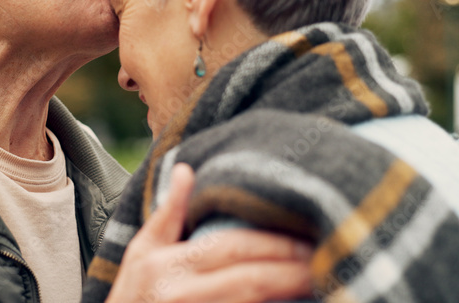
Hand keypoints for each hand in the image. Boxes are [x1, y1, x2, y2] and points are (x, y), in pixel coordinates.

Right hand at [106, 163, 313, 302]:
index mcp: (164, 265)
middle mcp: (179, 294)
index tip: (306, 238)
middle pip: (250, 278)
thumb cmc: (130, 300)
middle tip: (328, 256)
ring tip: (321, 280)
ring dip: (290, 292)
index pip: (230, 248)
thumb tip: (188, 170)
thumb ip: (168, 215)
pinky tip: (294, 302)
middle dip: (292, 268)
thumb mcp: (139, 255)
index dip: (273, 244)